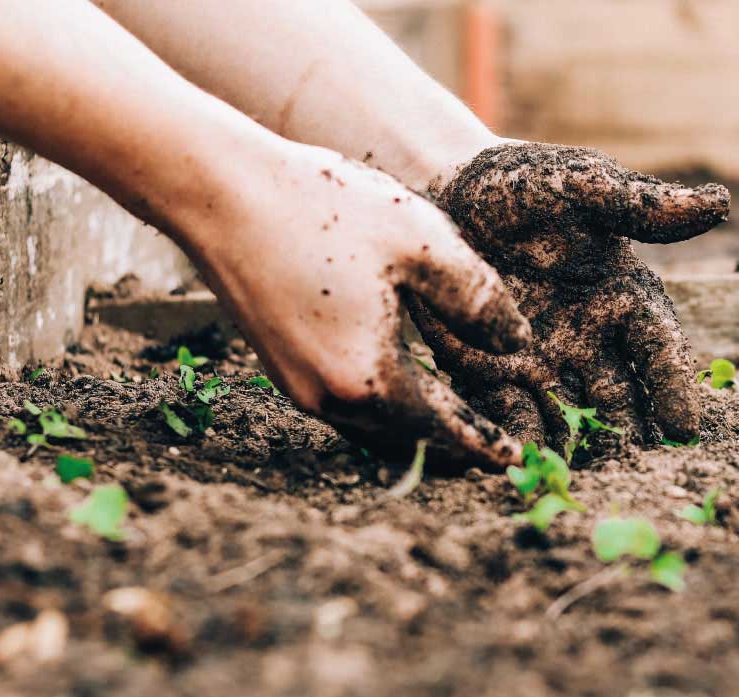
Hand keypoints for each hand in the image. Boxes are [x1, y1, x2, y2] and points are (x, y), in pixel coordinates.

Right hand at [185, 140, 530, 466]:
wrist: (220, 192)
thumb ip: (479, 300)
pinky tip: (402, 385)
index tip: (517, 461)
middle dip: (453, 445)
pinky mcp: (280, 366)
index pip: (444, 428)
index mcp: (370, 378)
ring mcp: (298, 386)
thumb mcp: (422, 243)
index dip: (484, 444)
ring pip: (373, 427)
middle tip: (493, 448)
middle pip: (407, 440)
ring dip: (416, 430)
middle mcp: (329, 398)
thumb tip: (518, 344)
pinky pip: (346, 406)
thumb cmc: (324, 209)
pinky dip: (384, 407)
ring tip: (456, 424)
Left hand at [410, 142, 728, 450]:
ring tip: (583, 481)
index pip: (659, 348)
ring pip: (571, 417)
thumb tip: (720, 204)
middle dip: (630, 435)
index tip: (685, 427)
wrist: (447, 192)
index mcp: (624, 297)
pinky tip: (521, 464)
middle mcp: (592, 340)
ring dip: (579, 448)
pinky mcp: (494, 374)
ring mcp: (544, 362)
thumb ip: (639, 205)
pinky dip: (519, 439)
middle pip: (621, 397)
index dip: (673, 386)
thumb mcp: (580, 186)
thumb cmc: (523, 185)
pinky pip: (511, 414)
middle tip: (636, 471)